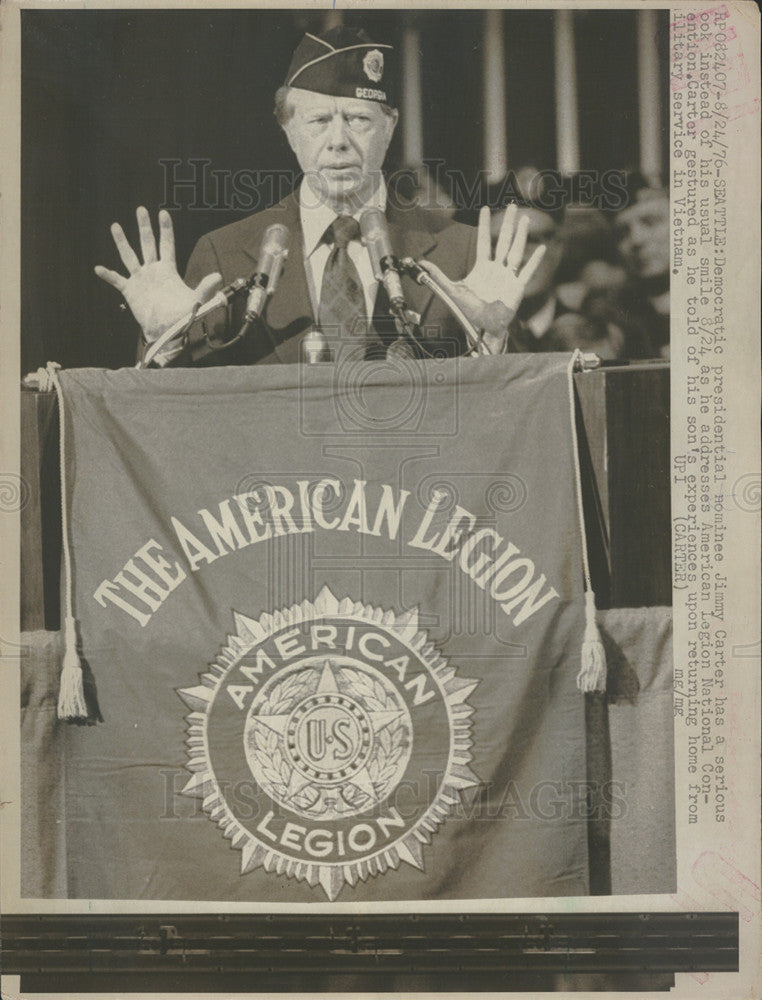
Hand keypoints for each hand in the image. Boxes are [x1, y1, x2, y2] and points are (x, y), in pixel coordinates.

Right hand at [95, 207, 221, 343]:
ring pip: (129, 256)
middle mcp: (153, 271)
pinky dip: (108, 275)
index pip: (167, 244)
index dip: (165, 229)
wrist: (167, 332)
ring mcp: (140, 279)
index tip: (163, 213)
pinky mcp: (130, 291)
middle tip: (141, 209)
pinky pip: (117, 280)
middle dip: (144, 227)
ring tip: (116, 226)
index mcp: (168, 270)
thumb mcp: (196, 301)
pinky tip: (98, 268)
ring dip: (122, 242)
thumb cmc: (182, 317)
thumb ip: (206, 288)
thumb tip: (218, 276)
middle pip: (147, 244)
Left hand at [419, 204, 545, 353]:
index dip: (484, 225)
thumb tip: (422, 264)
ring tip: (525, 219)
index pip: (484, 241)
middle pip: (503, 241)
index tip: (484, 208)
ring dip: (521, 235)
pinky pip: (528, 271)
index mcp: (482, 267)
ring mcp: (508, 276)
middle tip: (511, 206)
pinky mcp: (517, 287)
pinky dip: (535, 260)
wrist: (483, 327)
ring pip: (516, 251)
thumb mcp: (453, 290)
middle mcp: (497, 268)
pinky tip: (541, 248)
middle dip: (507, 223)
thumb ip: (439, 276)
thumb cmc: (469, 311)